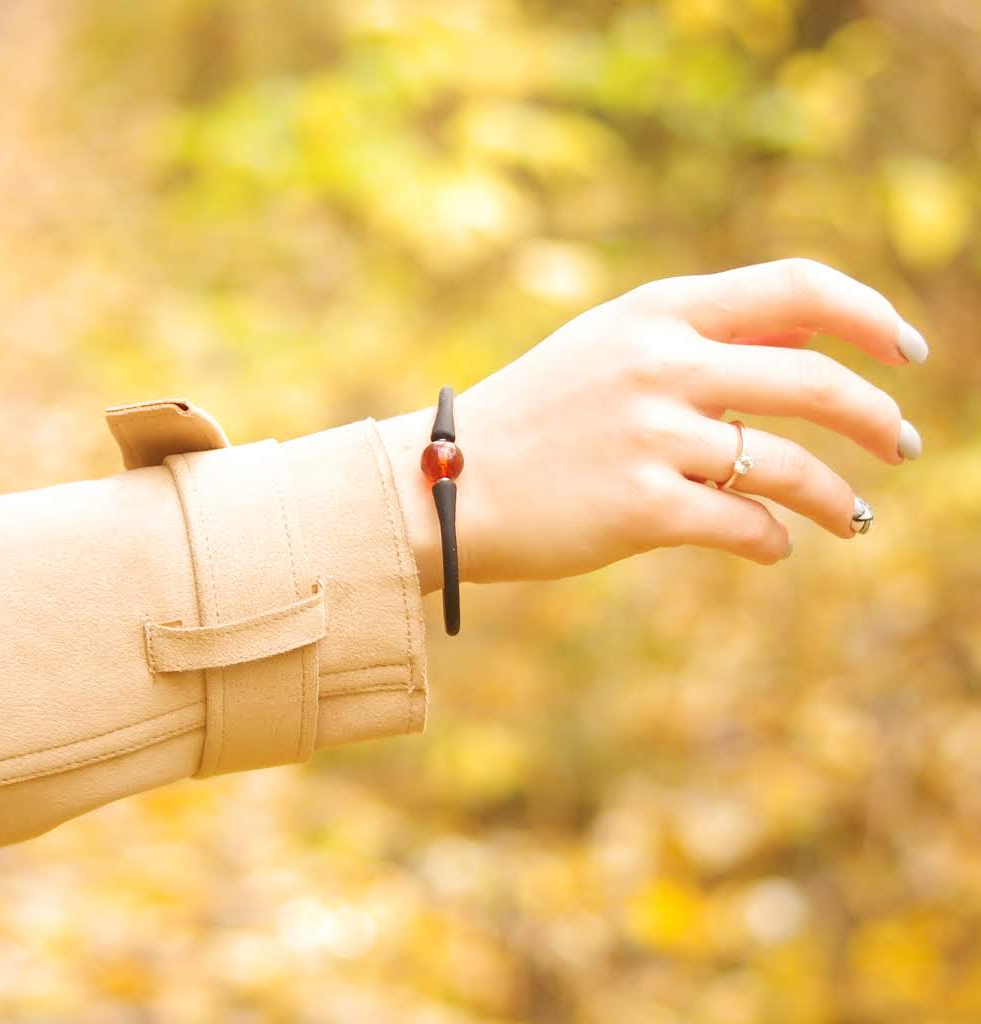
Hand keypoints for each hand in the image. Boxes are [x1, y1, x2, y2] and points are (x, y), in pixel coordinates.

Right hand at [377, 259, 926, 593]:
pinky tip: (774, 546)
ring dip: (836, 498)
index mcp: (655, 311)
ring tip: (852, 519)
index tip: (905, 352)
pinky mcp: (641, 509)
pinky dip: (773, 540)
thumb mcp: (607, 350)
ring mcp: (651, 437)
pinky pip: (745, 526)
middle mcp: (660, 364)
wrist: (447, 484)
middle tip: (904, 446)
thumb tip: (802, 348)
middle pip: (815, 382)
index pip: (795, 288)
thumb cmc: (534, 418)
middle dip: (877, 419)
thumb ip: (697, 340)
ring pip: (789, 466)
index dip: (866, 316)